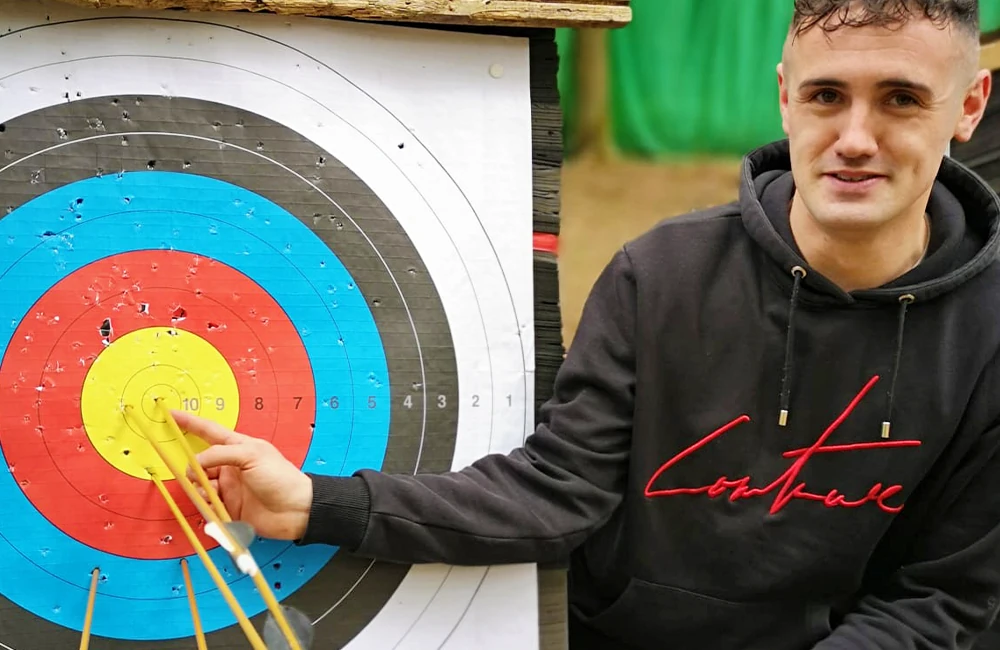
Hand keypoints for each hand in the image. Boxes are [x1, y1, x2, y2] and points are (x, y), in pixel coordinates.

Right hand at [171, 410, 313, 540]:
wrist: (295, 511)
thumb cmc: (280, 478)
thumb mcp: (252, 456)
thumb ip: (220, 455)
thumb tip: (195, 464)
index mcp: (239, 447)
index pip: (209, 431)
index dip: (190, 423)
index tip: (171, 413)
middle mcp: (231, 466)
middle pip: (200, 462)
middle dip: (192, 467)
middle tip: (195, 474)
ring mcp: (229, 487)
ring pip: (200, 484)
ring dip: (200, 488)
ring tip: (214, 493)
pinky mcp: (228, 507)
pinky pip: (207, 504)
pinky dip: (206, 505)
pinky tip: (216, 506)